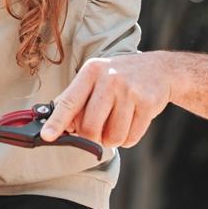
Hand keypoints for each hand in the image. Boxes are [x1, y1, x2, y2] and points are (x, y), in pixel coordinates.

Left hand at [41, 52, 172, 148]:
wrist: (160, 69)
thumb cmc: (120, 79)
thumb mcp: (96, 78)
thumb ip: (76, 100)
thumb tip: (57, 125)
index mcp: (91, 71)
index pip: (69, 101)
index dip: (57, 122)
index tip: (47, 136)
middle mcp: (109, 78)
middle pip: (89, 127)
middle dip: (91, 137)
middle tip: (98, 132)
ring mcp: (130, 90)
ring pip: (112, 137)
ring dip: (112, 139)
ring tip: (117, 123)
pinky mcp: (148, 102)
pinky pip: (131, 137)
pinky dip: (128, 139)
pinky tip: (132, 122)